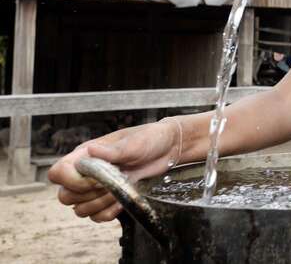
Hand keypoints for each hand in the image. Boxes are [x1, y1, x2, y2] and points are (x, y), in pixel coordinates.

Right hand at [48, 121, 179, 221]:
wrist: (168, 149)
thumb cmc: (150, 139)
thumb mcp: (134, 143)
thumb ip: (112, 150)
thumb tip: (92, 150)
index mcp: (85, 155)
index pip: (57, 173)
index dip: (72, 181)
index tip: (96, 179)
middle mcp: (85, 173)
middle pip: (65, 196)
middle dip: (89, 195)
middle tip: (112, 184)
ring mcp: (96, 188)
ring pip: (79, 209)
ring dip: (100, 205)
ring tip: (120, 190)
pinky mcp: (108, 200)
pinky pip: (96, 217)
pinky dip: (108, 213)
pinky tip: (122, 201)